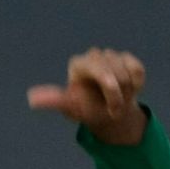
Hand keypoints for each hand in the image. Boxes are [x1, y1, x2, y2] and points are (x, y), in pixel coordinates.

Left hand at [27, 47, 147, 144]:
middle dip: (121, 96)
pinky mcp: (125, 58)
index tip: (112, 112)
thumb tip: (31, 99)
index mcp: (79, 64)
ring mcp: (110, 55)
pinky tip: (128, 89)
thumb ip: (55, 101)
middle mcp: (93, 56)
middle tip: (115, 111)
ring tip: (119, 100)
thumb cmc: (87, 110)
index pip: (101, 70)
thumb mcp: (71, 108)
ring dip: (128, 92)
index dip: (112, 92)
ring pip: (128, 72)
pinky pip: (137, 69)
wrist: (106, 113)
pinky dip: (137, 83)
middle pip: (117, 73)